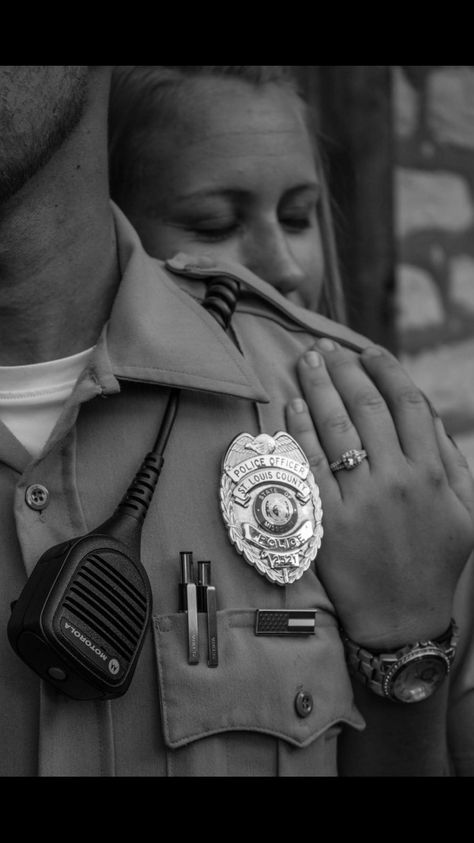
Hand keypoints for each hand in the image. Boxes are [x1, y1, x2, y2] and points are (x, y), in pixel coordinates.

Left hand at [286, 339, 473, 649]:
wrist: (402, 620)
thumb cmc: (436, 563)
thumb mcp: (465, 511)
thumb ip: (450, 460)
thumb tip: (427, 413)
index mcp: (432, 474)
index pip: (407, 404)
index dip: (386, 371)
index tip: (369, 352)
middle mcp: (396, 480)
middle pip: (366, 407)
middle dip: (344, 369)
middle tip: (327, 349)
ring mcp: (360, 500)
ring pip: (335, 428)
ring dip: (318, 387)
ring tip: (306, 362)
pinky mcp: (327, 520)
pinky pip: (310, 466)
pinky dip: (300, 431)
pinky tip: (292, 406)